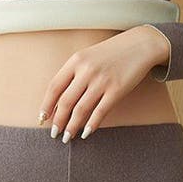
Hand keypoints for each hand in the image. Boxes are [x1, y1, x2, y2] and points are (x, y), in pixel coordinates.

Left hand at [37, 25, 168, 141]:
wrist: (140, 44)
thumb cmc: (112, 52)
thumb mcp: (88, 56)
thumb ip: (74, 73)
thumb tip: (60, 101)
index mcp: (76, 60)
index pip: (54, 87)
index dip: (46, 105)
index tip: (42, 118)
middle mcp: (86, 70)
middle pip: (66, 101)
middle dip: (58, 121)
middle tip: (54, 134)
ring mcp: (102, 80)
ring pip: (81, 110)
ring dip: (72, 127)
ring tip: (68, 137)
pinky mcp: (117, 90)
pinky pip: (100, 112)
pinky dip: (91, 124)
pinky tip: (86, 132)